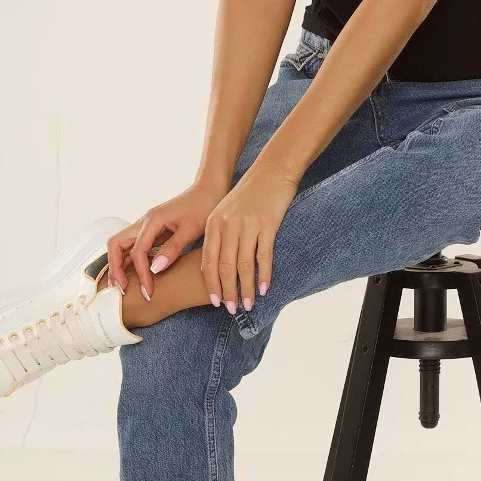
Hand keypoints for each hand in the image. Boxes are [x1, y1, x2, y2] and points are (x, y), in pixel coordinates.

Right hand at [105, 177, 227, 300]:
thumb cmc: (203, 207)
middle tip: (121, 289)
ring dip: (119, 265)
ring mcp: (146, 226)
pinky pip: (133, 247)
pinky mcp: (152, 231)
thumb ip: (173, 248)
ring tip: (123, 286)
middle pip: (116, 244)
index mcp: (153, 220)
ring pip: (122, 245)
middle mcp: (144, 222)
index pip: (137, 251)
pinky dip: (129, 261)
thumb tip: (155, 269)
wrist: (208, 191)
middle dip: (115, 267)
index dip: (141, 274)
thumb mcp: (191, 229)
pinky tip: (134, 275)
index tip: (149, 291)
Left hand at [201, 158, 299, 312]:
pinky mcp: (267, 224)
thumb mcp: (226, 212)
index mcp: (214, 224)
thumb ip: (219, 235)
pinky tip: (264, 288)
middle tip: (231, 310)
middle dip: (227, 291)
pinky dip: (263, 275)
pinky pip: (263, 256)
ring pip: (243, 265)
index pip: (208, 261)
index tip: (215, 302)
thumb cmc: (249, 194)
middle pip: (224, 267)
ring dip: (245, 288)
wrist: (272, 171)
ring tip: (247, 304)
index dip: (211, 284)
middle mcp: (228, 225)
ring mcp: (247, 224)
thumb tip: (215, 266)